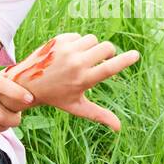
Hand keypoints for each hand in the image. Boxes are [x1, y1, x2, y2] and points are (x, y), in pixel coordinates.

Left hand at [6, 33, 140, 131]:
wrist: (27, 83)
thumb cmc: (56, 97)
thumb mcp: (77, 107)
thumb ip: (100, 115)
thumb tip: (119, 128)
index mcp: (83, 80)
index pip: (109, 68)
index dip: (125, 60)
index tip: (136, 55)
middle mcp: (76, 63)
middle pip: (106, 48)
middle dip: (109, 52)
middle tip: (103, 60)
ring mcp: (67, 50)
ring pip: (93, 40)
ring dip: (93, 47)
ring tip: (83, 58)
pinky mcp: (59, 40)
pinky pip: (79, 36)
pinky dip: (79, 43)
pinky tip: (70, 53)